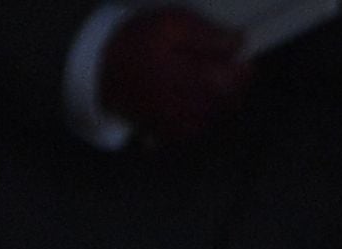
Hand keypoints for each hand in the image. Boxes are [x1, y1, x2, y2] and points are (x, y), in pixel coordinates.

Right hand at [98, 6, 250, 142]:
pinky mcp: (165, 133)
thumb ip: (206, 34)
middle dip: (233, 85)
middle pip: (225, 102)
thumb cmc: (136, 41)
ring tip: (207, 80)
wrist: (99, 69)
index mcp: (185, 77)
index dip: (242, 70)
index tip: (242, 56)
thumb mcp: (170, 24)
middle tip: (226, 66)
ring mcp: (174, 123)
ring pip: (213, 117)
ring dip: (219, 100)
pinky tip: (193, 98)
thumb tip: (239, 42)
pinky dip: (202, 115)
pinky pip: (195, 128)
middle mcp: (182, 106)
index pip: (230, 82)